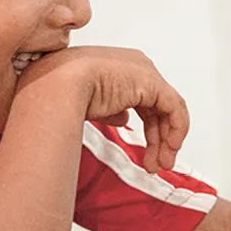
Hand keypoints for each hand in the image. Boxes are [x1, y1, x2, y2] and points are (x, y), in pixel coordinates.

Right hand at [18, 47, 189, 172]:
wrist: (55, 86)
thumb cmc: (58, 92)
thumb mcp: (92, 104)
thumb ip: (112, 110)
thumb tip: (124, 119)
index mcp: (120, 67)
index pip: (145, 100)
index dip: (149, 129)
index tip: (147, 153)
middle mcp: (135, 66)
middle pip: (157, 107)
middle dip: (158, 138)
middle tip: (157, 163)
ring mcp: (145, 72)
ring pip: (168, 110)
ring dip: (166, 140)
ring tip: (160, 165)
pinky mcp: (152, 83)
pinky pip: (174, 108)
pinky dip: (175, 130)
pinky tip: (169, 149)